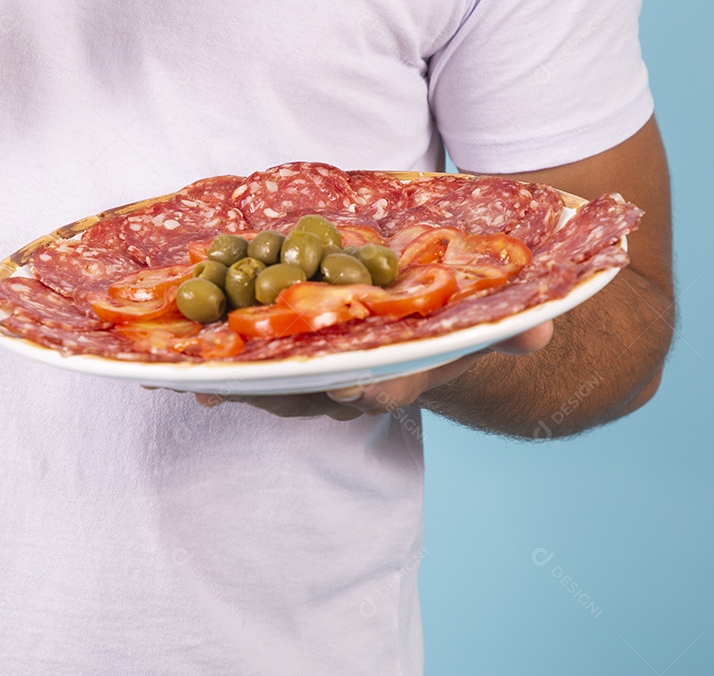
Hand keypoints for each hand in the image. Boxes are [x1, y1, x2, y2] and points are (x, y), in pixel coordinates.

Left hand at [193, 321, 553, 420]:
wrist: (415, 324)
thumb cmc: (447, 320)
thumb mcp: (482, 319)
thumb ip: (512, 326)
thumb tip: (543, 331)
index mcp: (397, 376)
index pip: (385, 392)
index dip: (367, 393)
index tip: (347, 392)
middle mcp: (349, 385)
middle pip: (310, 395)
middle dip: (274, 391)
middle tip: (235, 385)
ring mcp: (311, 375)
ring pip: (268, 385)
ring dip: (230, 380)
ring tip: (185, 372)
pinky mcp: (279, 357)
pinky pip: (243, 363)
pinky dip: (212, 359)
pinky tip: (170, 355)